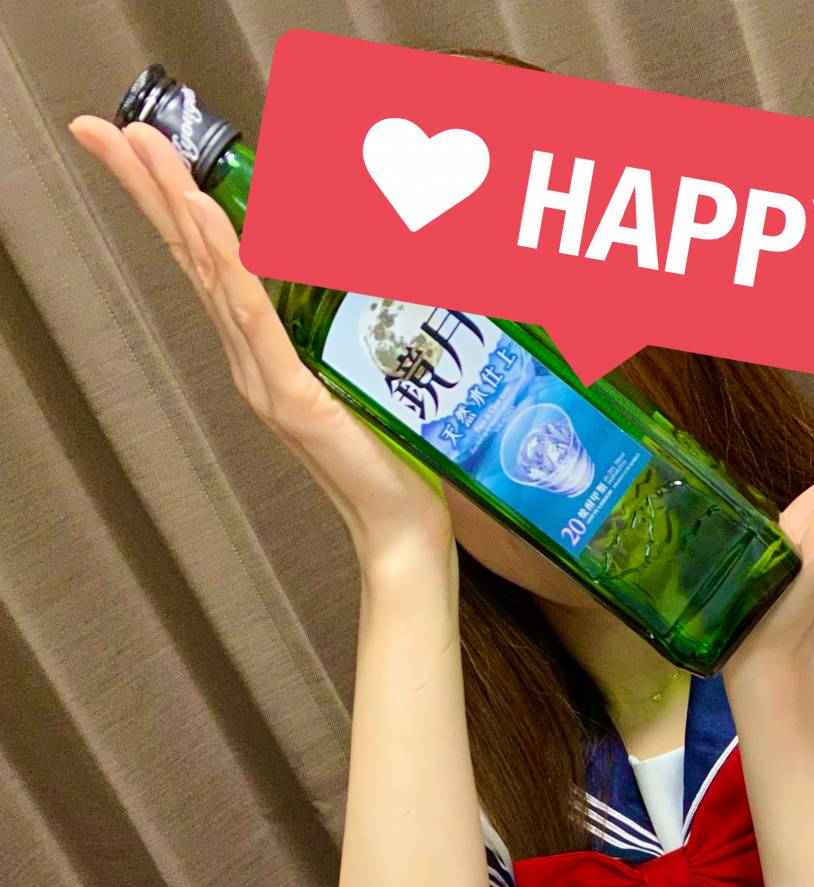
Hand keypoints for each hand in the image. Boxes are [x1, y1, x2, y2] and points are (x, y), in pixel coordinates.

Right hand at [67, 114, 453, 569]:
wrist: (401, 526)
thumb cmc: (389, 456)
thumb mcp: (362, 370)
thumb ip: (348, 322)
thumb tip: (363, 259)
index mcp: (261, 350)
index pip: (206, 259)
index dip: (168, 199)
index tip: (134, 142)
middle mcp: (251, 361)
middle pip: (191, 258)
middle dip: (148, 187)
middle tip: (108, 129)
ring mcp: (265, 380)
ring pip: (213, 277)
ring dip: (179, 207)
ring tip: (146, 151)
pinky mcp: (293, 397)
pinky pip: (255, 322)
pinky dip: (229, 268)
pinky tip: (208, 223)